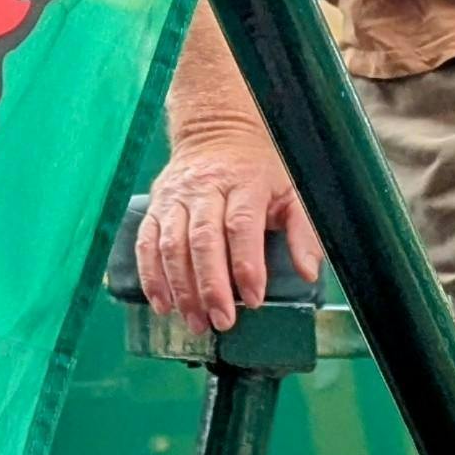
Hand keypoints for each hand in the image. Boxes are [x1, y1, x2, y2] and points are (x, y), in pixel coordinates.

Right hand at [135, 125, 324, 331]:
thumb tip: (309, 272)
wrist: (217, 133)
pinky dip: (152, 276)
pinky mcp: (155, 206)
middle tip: (221, 321)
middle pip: (203, 240)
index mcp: (244, 182)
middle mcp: (205, 188)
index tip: (254, 299)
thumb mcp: (291, 191)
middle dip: (211, 286)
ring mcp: (175, 197)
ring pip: (171, 245)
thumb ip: (303, 232)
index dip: (246, 265)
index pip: (241, 225)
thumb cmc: (259, 171)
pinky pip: (146, 243)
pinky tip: (163, 304)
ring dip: (181, 288)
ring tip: (195, 321)